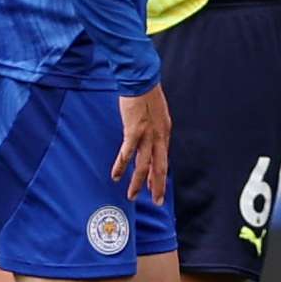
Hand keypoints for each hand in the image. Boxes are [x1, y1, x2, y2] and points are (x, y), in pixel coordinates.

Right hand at [114, 85, 170, 202]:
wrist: (142, 79)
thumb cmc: (147, 93)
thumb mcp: (157, 113)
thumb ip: (154, 127)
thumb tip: (149, 137)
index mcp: (164, 133)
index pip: (163, 160)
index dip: (160, 176)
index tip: (156, 188)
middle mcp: (158, 137)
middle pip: (159, 168)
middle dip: (157, 187)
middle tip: (156, 202)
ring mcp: (147, 136)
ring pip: (144, 166)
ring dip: (138, 183)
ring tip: (132, 196)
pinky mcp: (134, 131)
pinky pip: (127, 154)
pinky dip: (121, 166)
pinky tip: (116, 176)